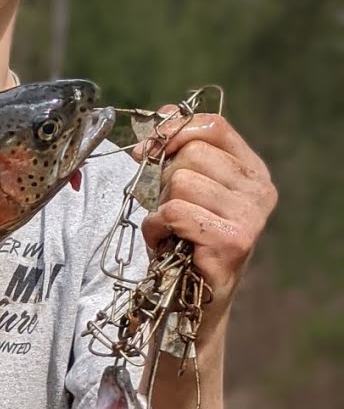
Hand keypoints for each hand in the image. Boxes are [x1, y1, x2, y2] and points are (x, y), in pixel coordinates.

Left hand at [135, 108, 278, 311]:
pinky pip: (175, 213)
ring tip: (174, 227)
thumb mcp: (179, 184)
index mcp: (251, 169)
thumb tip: (163, 114)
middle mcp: (259, 190)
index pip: (213, 126)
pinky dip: (158, 227)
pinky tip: (169, 242)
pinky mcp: (233, 242)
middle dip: (165, 179)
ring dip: (161, 206)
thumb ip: (175, 146)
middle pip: (191, 154)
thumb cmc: (183, 234)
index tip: (149, 150)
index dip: (173, 132)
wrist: (190, 294)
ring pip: (180, 182)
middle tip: (171, 207)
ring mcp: (250, 217)